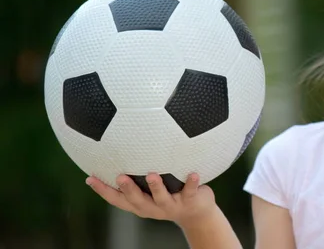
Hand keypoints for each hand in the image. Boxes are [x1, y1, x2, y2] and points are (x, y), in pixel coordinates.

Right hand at [86, 173, 217, 227]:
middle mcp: (153, 207)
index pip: (118, 199)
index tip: (90, 178)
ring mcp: (171, 205)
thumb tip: (120, 148)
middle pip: (137, 201)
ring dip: (156, 187)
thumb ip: (137, 176)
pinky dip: (191, 183)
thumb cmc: (169, 195)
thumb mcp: (150, 190)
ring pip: (161, 197)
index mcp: (140, 204)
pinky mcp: (190, 201)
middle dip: (128, 190)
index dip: (103, 190)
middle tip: (120, 177)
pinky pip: (190, 191)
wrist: (196, 213)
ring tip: (152, 175)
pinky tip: (193, 173)